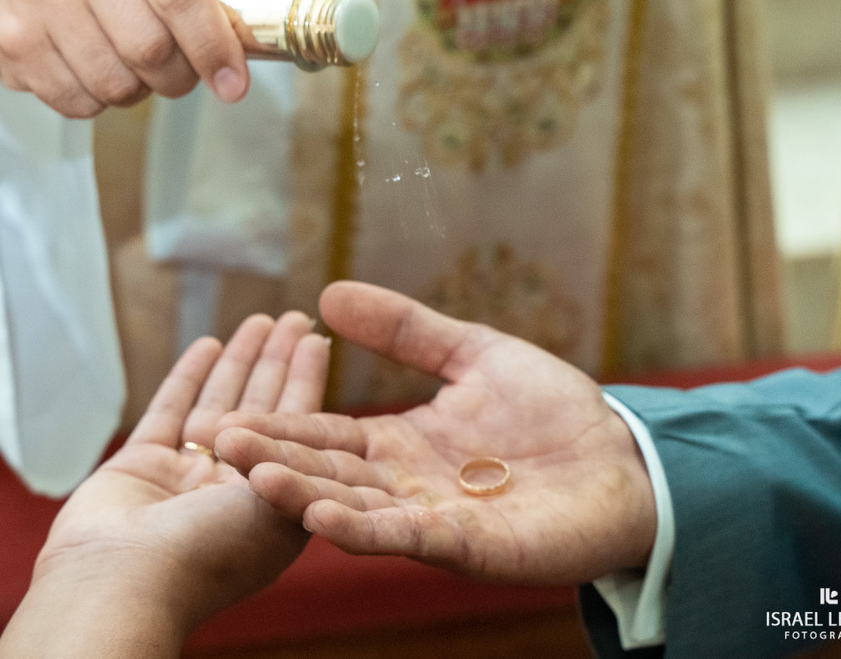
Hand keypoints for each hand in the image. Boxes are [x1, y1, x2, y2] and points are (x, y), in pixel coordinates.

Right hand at [0, 0, 252, 118]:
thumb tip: (259, 13)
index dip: (214, 47)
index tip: (233, 84)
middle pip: (151, 49)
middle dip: (178, 77)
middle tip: (177, 72)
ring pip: (116, 84)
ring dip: (137, 91)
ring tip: (128, 64)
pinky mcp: (12, 40)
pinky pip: (78, 103)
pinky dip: (97, 102)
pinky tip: (90, 69)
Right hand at [0, 312, 327, 658]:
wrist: (126, 580)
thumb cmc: (211, 552)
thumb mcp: (278, 506)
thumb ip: (295, 462)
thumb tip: (318, 425)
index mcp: (272, 510)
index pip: (298, 432)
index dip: (307, 384)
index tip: (317, 341)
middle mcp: (232, 493)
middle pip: (262, 413)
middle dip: (278, 364)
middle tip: (293, 317)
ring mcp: (185, 480)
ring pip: (219, 406)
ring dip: (241, 362)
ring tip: (260, 319)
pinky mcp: (142, 467)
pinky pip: (171, 411)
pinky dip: (190, 378)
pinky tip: (209, 344)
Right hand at [216, 281, 657, 585]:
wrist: (625, 458)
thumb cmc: (552, 410)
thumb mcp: (472, 352)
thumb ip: (405, 330)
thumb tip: (329, 292)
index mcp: (400, 443)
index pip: (326, 435)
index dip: (278, 427)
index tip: (222, 417)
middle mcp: (405, 486)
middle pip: (328, 474)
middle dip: (274, 460)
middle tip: (216, 444)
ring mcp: (435, 519)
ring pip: (357, 509)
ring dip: (305, 496)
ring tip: (257, 478)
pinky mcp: (472, 547)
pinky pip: (410, 537)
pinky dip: (364, 530)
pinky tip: (324, 517)